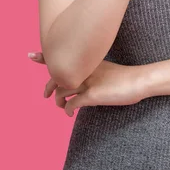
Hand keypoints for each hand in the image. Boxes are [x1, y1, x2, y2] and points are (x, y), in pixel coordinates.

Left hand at [28, 51, 148, 116]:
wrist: (138, 80)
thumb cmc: (124, 76)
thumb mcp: (106, 68)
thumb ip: (92, 71)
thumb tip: (82, 80)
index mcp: (88, 61)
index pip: (63, 55)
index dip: (44, 56)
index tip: (30, 55)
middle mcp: (85, 69)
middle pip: (57, 74)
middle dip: (48, 85)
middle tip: (45, 95)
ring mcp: (88, 81)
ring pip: (62, 89)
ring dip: (58, 100)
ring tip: (61, 106)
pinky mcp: (92, 95)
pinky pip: (72, 103)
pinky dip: (67, 110)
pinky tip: (69, 114)